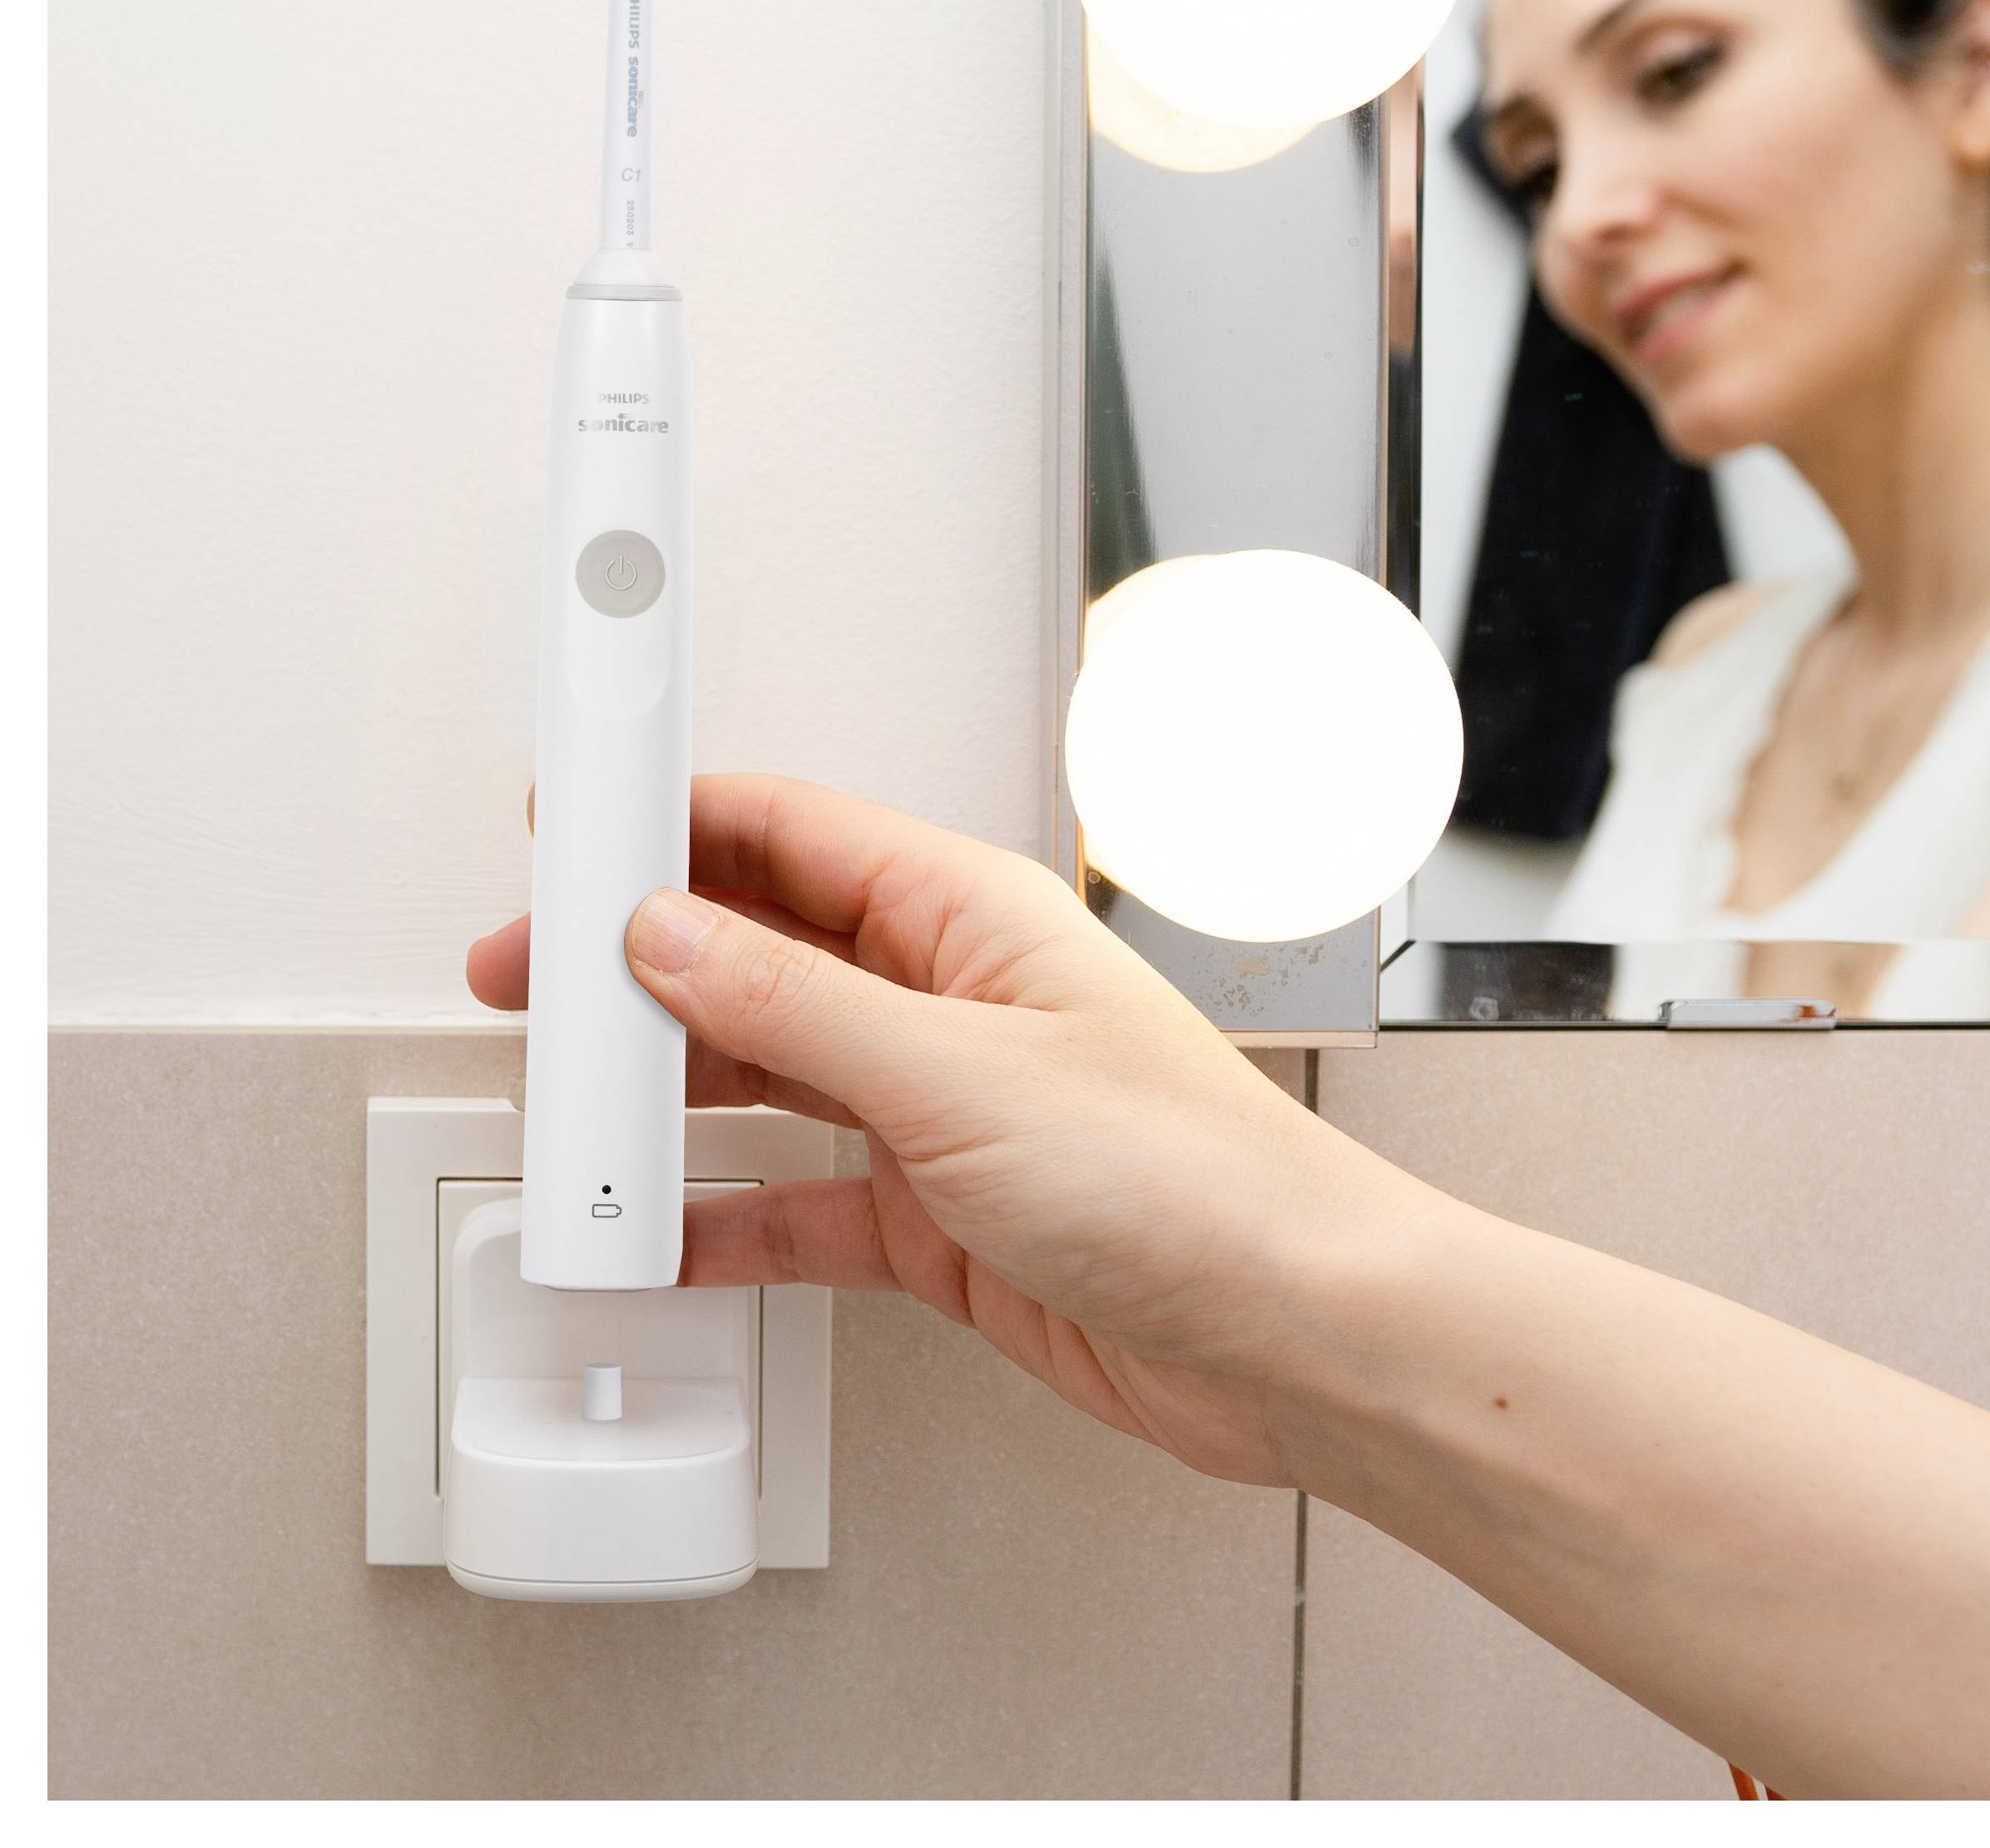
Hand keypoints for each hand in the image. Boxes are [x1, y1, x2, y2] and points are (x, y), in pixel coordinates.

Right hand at [465, 773, 1429, 1485]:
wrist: (1289, 1335)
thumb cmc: (1192, 1177)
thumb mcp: (957, 1075)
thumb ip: (796, 1007)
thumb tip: (668, 936)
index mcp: (969, 917)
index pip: (790, 833)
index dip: (672, 823)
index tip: (569, 831)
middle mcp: (952, 1003)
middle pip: (763, 949)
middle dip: (643, 962)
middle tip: (531, 983)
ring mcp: (944, 1112)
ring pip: (771, 1072)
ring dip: (672, 1090)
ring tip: (573, 1108)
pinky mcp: (943, 1218)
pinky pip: (803, 1199)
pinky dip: (728, 1215)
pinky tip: (664, 1232)